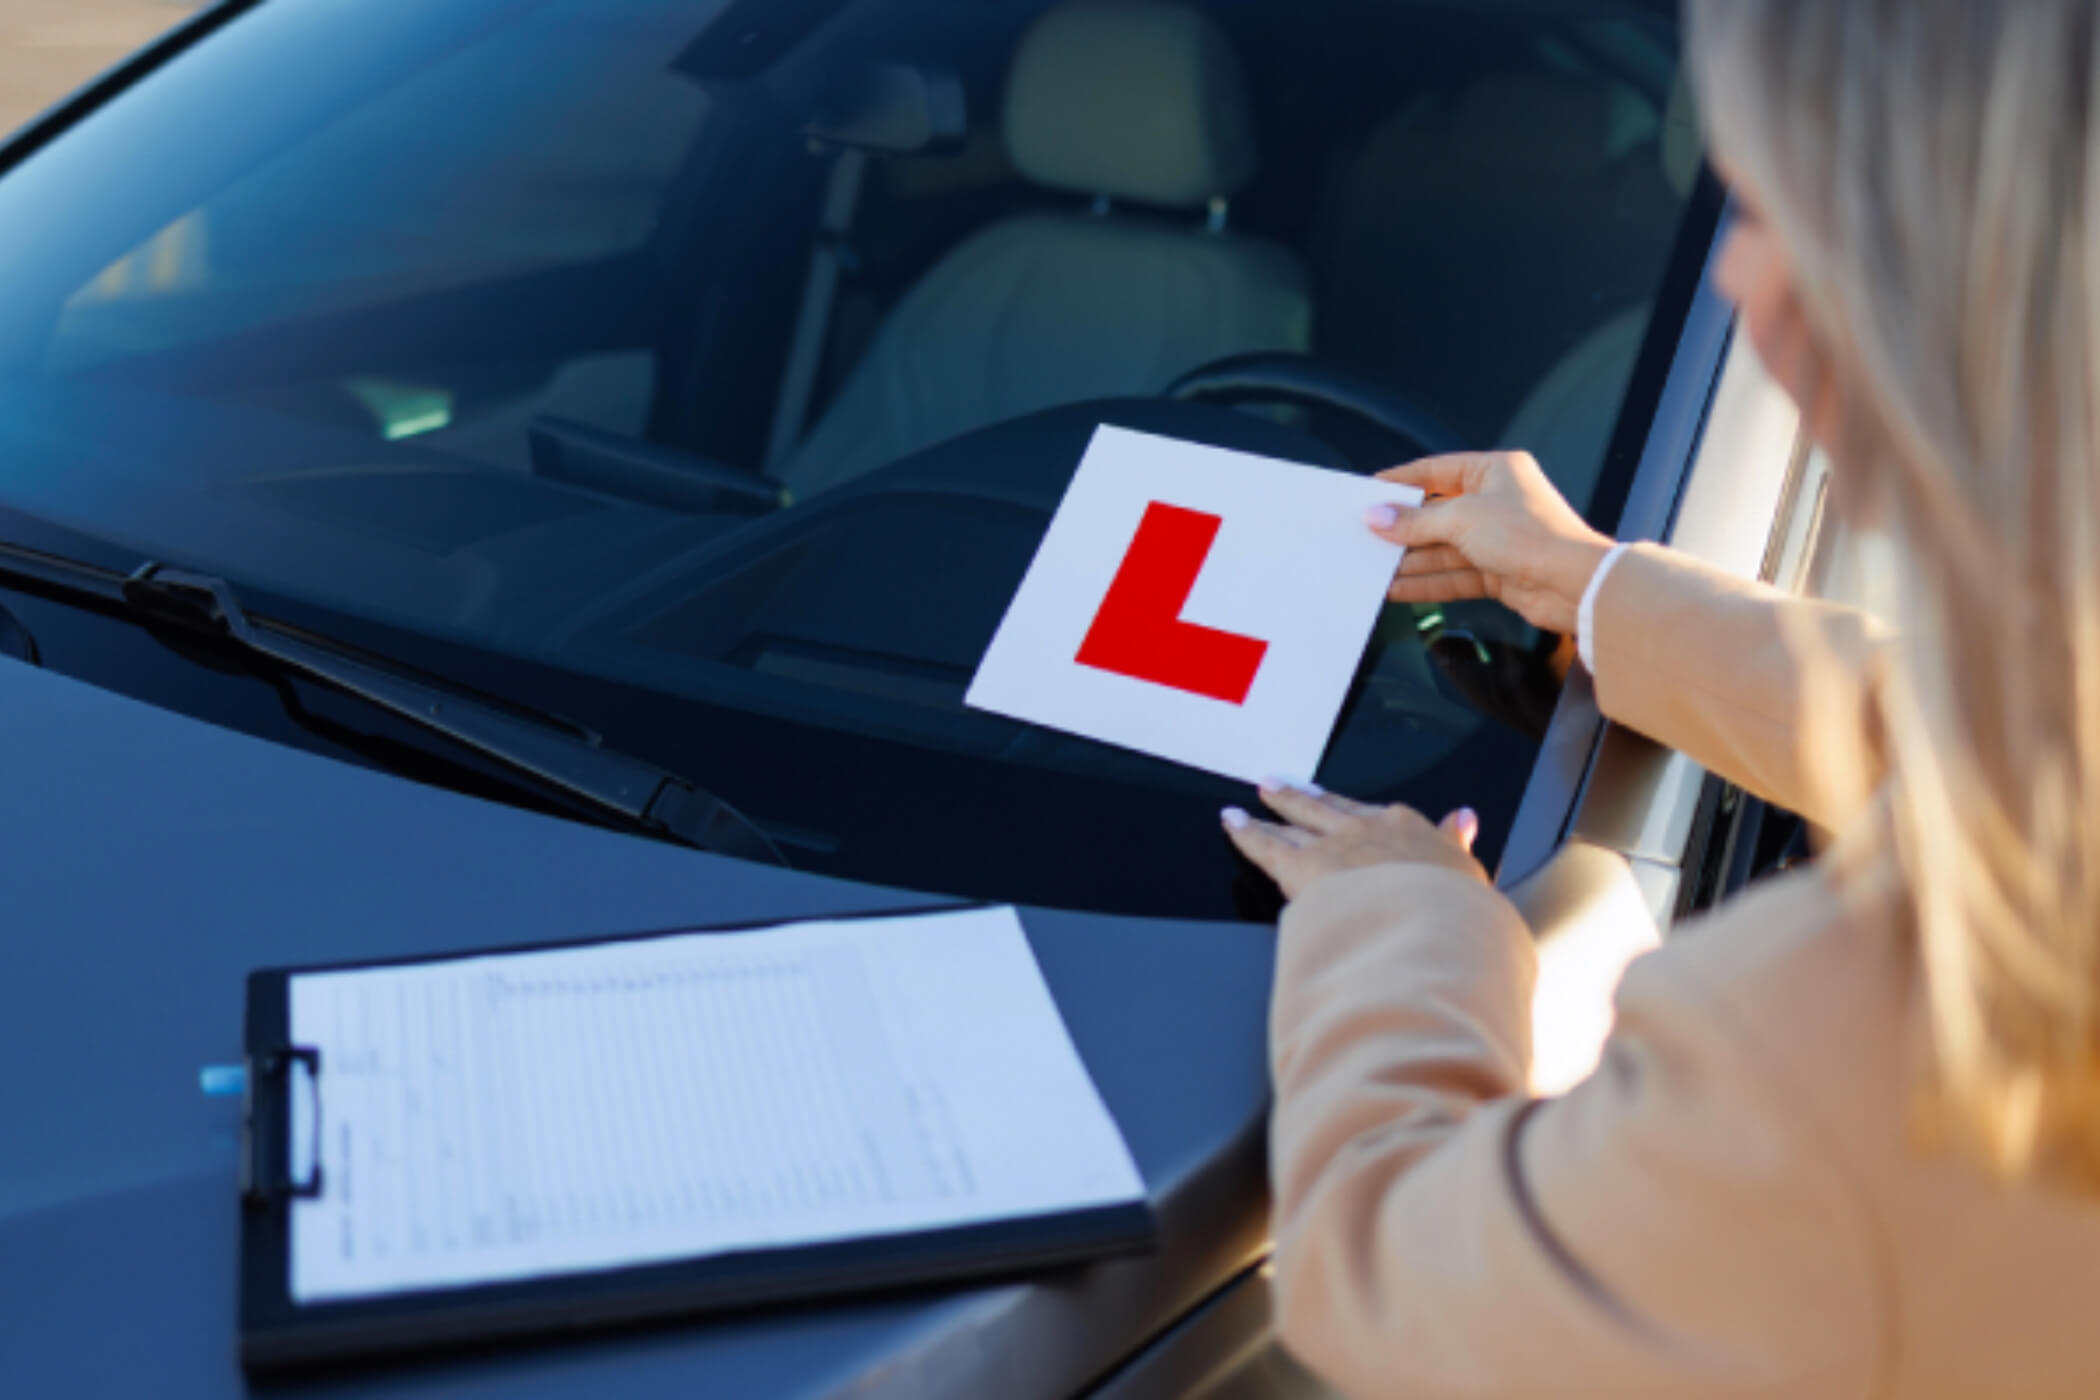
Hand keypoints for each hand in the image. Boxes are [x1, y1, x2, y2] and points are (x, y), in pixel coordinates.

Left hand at [1221, 782, 1486, 900]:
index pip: (1376, 816)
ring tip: (1259, 796)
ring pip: (1294, 823)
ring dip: (1274, 810)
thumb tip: (1464, 818)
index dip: (1354, 810)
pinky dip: (1245, 833)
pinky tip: (1230, 822)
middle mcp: (1364, 829)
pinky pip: (1264, 846)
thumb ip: (1456, 842)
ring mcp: (1329, 845)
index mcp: (1407, 830)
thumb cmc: (1453, 907)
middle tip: (1281, 785)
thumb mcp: (1469, 871)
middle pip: (1326, 809)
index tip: (1344, 803)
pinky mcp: (1298, 866)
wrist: (1427, 920)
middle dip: (1303, 798)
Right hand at [1369, 451, 1613, 635]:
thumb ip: (1415, 521)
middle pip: (1437, 513)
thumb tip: (1377, 517)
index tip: (1370, 492)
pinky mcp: (1499, 571)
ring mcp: (1498, 538)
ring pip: (1443, 548)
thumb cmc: (1532, 536)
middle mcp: (1497, 501)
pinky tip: (1398, 589)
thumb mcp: (1461, 519)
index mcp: (1495, 471)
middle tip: (1366, 537)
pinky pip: (1454, 574)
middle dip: (1403, 529)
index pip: (1437, 471)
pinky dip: (1427, 582)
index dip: (1401, 482)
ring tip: (1375, 569)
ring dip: (1410, 561)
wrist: (1574, 585)